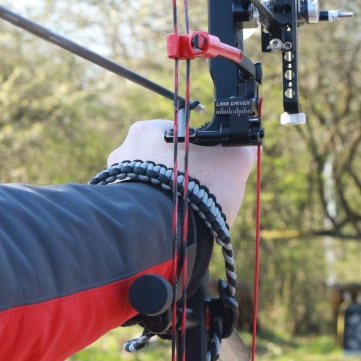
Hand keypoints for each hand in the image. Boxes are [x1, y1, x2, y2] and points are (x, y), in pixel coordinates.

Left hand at [107, 120, 255, 225]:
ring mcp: (115, 179)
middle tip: (195, 191)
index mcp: (148, 130)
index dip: (196, 151)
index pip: (177, 133)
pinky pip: (137, 203)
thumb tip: (246, 142)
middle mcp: (125, 150)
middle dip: (177, 173)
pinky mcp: (114, 207)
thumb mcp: (233, 161)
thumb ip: (240, 146)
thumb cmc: (198, 188)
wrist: (165, 231)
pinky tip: (168, 220)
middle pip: (160, 158)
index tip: (206, 168)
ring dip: (162, 192)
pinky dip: (151, 210)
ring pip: (147, 181)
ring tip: (182, 210)